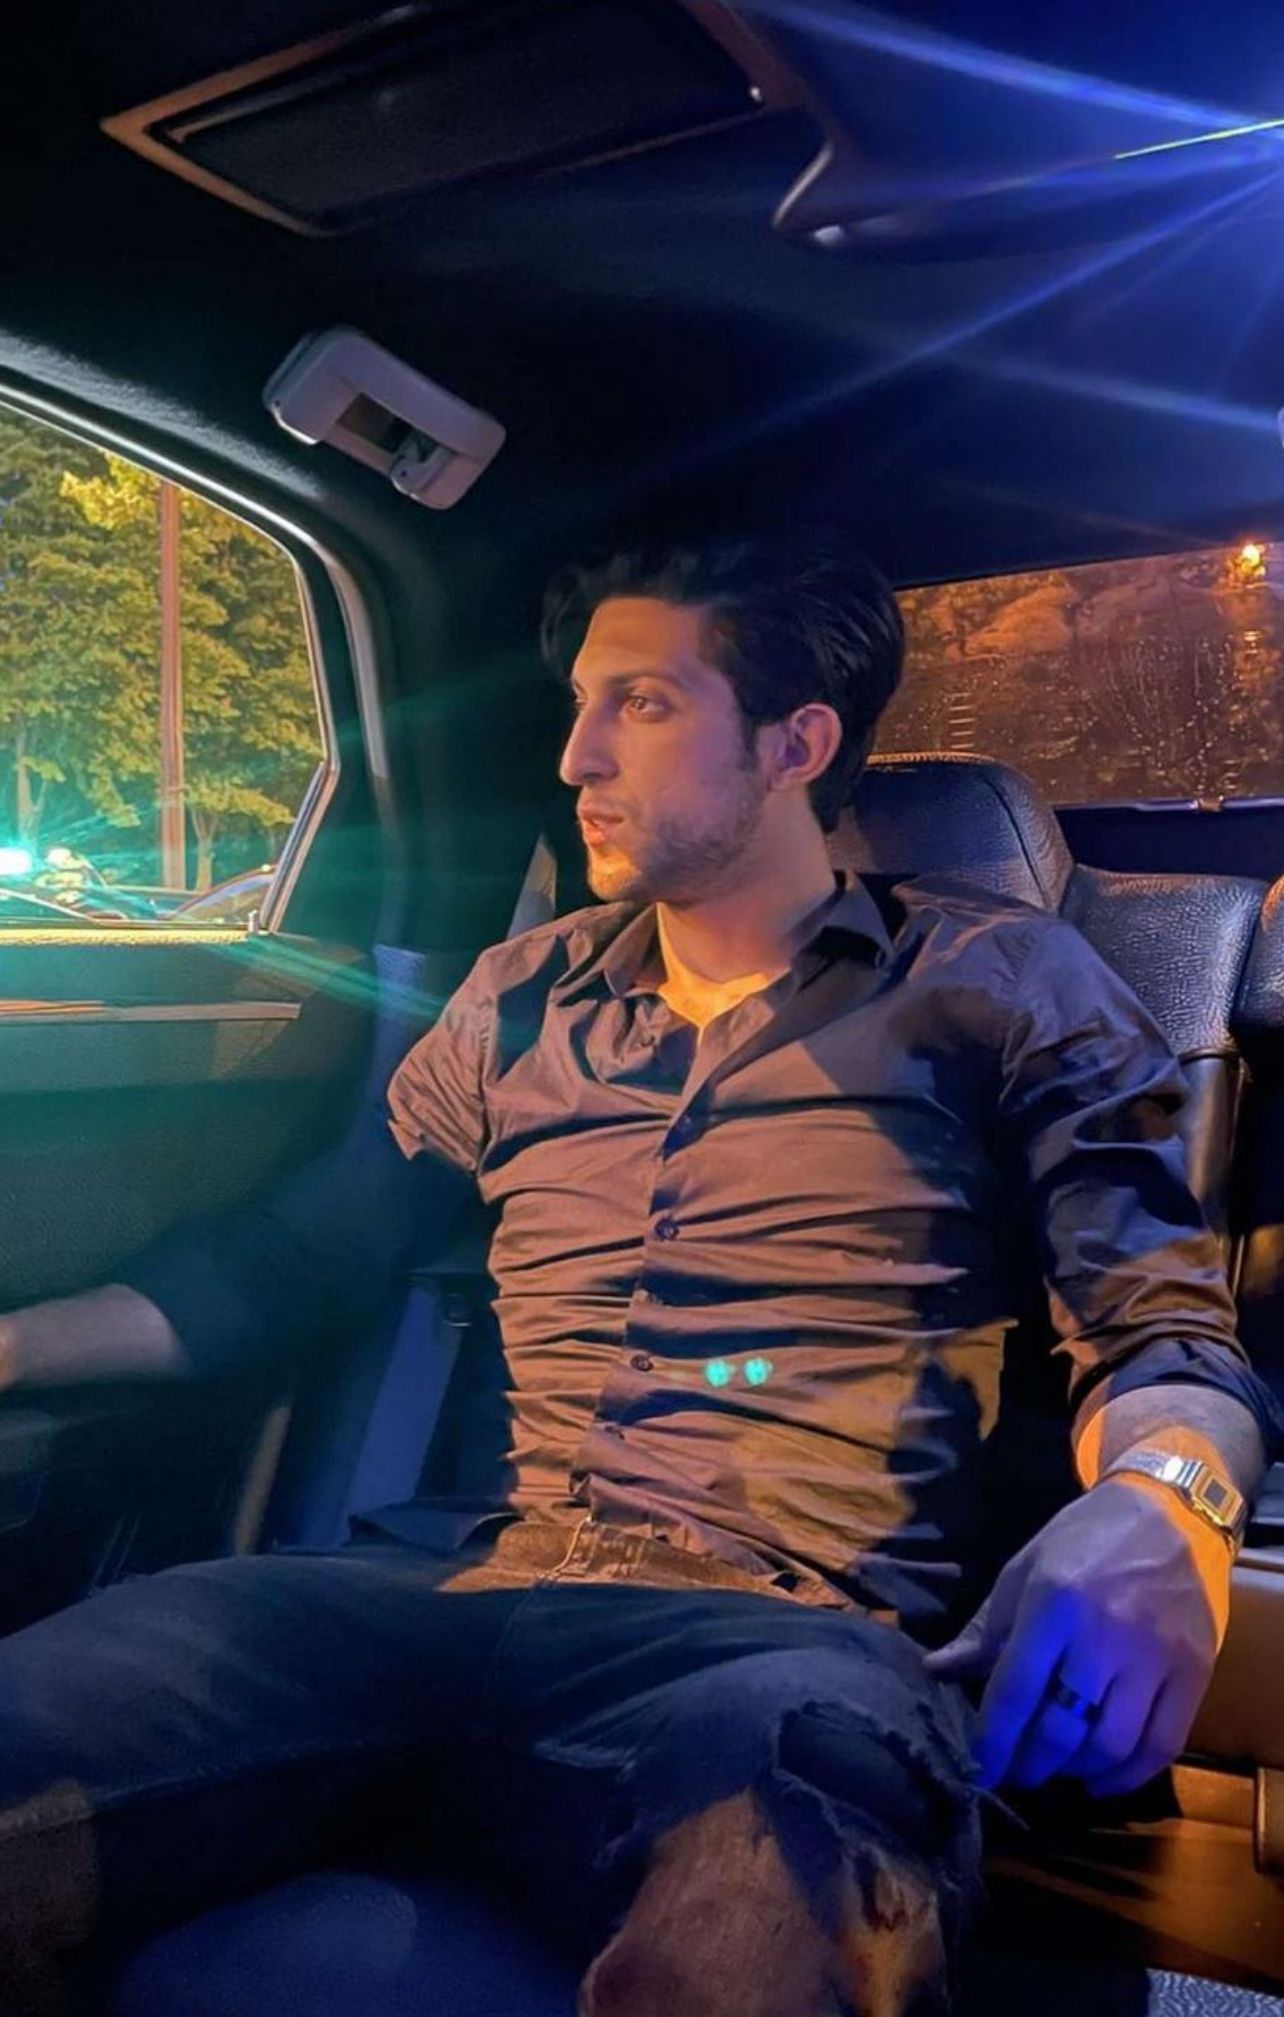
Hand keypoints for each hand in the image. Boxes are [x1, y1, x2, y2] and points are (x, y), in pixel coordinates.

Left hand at [925, 1478, 1231, 1794]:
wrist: (1170, 1512)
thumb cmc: (1086, 1539)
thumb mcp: (1025, 1569)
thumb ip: (986, 1629)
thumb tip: (937, 1672)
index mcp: (1054, 1602)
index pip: (1016, 1690)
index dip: (993, 1740)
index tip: (979, 1768)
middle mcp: (1104, 1634)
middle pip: (1062, 1728)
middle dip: (1030, 1763)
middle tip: (1016, 1773)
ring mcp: (1154, 1657)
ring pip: (1110, 1745)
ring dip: (1075, 1770)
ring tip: (1055, 1768)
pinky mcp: (1193, 1671)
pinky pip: (1162, 1745)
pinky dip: (1128, 1775)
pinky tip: (1101, 1779)